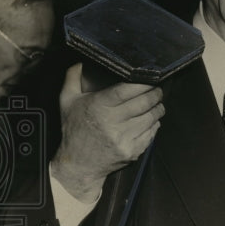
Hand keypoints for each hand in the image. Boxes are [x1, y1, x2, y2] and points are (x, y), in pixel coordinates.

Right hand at [50, 63, 164, 200]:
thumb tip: (80, 61)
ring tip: (158, 104)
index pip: (126, 90)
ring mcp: (124, 139)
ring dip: (158, 109)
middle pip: (143, 103)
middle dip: (155, 95)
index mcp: (98, 107)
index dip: (142, 83)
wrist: (79, 164)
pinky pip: (151, 134)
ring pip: (150, 118)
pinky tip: (152, 120)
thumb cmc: (74, 129)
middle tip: (158, 90)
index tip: (150, 78)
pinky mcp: (132, 151)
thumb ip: (72, 78)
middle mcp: (112, 123)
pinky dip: (154, 125)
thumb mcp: (66, 101)